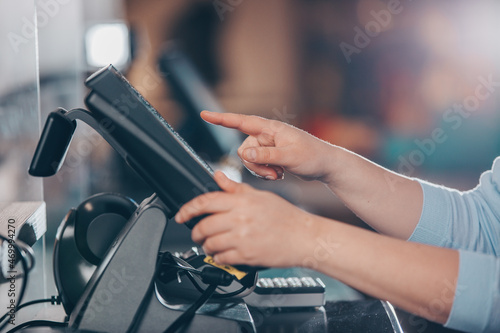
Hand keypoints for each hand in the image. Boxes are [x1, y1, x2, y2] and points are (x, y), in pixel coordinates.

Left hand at [175, 171, 317, 266]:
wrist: (304, 237)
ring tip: (211, 245)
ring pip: (210, 244)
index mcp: (242, 201)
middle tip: (197, 233)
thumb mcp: (260, 196)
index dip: (188, 209)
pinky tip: (223, 254)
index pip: (206, 201)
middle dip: (195, 232)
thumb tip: (218, 177)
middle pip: (204, 225)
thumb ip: (236, 188)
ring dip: (206, 246)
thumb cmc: (286, 216)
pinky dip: (218, 258)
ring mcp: (242, 238)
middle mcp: (240, 218)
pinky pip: (221, 258)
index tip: (181, 215)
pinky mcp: (246, 255)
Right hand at [200, 111, 334, 181]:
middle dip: (255, 165)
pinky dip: (266, 172)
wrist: (326, 165)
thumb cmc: (313, 157)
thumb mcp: (289, 157)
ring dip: (261, 170)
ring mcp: (269, 145)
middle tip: (274, 173)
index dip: (221, 119)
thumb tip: (243, 153)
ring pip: (250, 160)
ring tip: (279, 174)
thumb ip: (265, 156)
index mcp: (271, 129)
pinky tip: (280, 174)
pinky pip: (258, 165)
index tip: (204, 114)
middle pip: (244, 149)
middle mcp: (268, 135)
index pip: (241, 121)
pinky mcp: (272, 155)